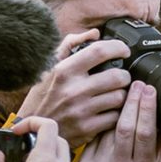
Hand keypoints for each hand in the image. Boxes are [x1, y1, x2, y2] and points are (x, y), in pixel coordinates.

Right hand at [17, 30, 133, 147]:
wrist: (35, 127)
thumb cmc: (44, 94)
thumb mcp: (51, 66)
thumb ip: (71, 45)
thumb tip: (95, 33)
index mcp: (65, 70)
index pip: (99, 51)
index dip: (118, 47)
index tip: (124, 50)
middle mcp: (74, 89)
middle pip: (117, 76)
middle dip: (125, 75)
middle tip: (122, 77)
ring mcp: (82, 110)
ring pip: (119, 98)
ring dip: (123, 95)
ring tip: (116, 93)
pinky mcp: (88, 129)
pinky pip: (115, 118)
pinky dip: (117, 113)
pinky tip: (111, 110)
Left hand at [74, 80, 160, 161]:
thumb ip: (159, 146)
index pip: (144, 133)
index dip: (147, 108)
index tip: (149, 90)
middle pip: (125, 126)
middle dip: (132, 101)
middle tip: (137, 83)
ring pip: (108, 128)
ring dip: (116, 108)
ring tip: (124, 93)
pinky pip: (95, 137)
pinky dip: (102, 123)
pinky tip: (107, 113)